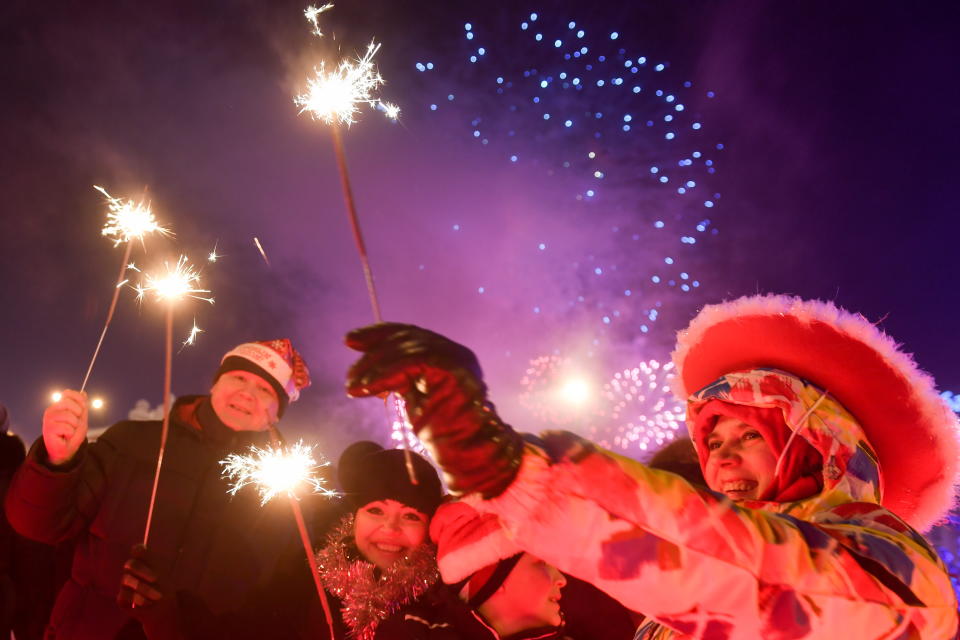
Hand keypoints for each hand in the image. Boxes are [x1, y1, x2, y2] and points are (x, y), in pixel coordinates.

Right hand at [42, 389, 87, 465]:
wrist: (66, 450)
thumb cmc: (72, 434)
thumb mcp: (81, 418)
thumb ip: (82, 406)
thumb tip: (83, 393)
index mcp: (59, 406)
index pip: (67, 393)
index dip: (78, 400)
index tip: (81, 409)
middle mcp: (51, 410)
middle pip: (68, 403)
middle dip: (77, 414)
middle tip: (74, 423)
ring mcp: (48, 419)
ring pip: (69, 416)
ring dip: (74, 426)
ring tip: (69, 431)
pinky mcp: (48, 429)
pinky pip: (67, 428)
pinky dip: (70, 433)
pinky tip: (65, 436)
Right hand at [117, 544, 163, 607]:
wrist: (164, 607)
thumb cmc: (166, 588)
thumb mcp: (168, 576)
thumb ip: (161, 565)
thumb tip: (161, 551)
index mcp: (143, 561)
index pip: (137, 550)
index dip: (139, 550)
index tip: (145, 552)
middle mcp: (131, 571)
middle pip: (131, 564)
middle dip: (143, 571)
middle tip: (156, 579)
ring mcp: (124, 584)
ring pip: (126, 579)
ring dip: (144, 588)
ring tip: (158, 596)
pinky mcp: (121, 598)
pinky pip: (124, 595)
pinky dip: (138, 598)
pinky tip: (149, 603)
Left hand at [346, 323, 523, 497]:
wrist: (468, 454)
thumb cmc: (443, 433)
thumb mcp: (415, 397)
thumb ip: (400, 376)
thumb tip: (370, 364)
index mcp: (447, 355)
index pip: (410, 334)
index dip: (378, 334)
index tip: (351, 341)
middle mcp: (454, 352)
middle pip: (407, 337)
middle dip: (372, 350)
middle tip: (350, 373)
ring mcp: (456, 358)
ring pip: (407, 348)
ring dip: (374, 367)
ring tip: (354, 386)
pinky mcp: (453, 369)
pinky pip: (412, 362)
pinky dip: (385, 374)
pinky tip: (368, 389)